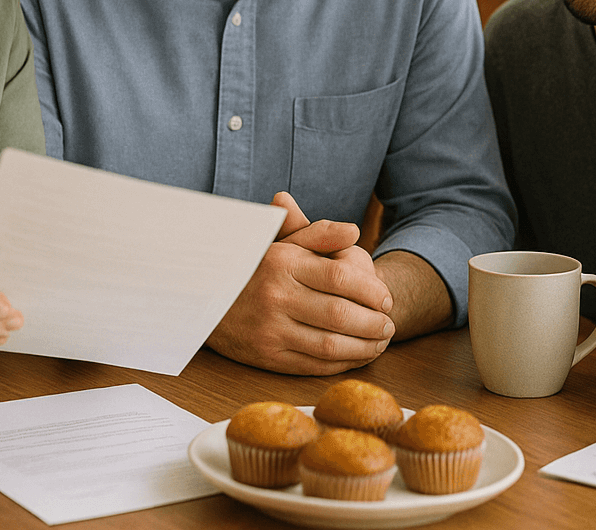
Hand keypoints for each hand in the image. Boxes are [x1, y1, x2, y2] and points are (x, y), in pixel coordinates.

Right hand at [207, 192, 394, 374]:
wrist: (206, 298)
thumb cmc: (255, 266)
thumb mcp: (281, 241)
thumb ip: (319, 233)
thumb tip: (354, 230)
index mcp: (283, 263)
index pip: (341, 277)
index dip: (371, 290)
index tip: (387, 298)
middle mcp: (276, 296)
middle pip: (340, 314)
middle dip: (374, 323)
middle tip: (390, 324)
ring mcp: (270, 329)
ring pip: (330, 345)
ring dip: (364, 347)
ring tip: (381, 342)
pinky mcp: (266, 357)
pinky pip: (314, 365)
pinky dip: (342, 364)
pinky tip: (357, 356)